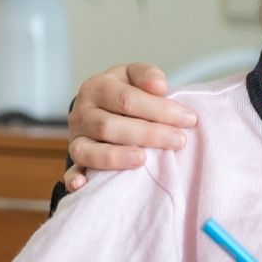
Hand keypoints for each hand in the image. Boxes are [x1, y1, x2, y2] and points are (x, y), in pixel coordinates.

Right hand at [63, 63, 196, 192]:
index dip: (160, 110)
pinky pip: (72, 172)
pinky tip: (83, 185)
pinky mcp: (76, 160)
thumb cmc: (124, 92)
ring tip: (143, 160)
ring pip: (89, 150)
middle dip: (148, 134)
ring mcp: (76, 138)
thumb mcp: (134, 76)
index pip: (127, 99)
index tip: (188, 119)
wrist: (100, 107)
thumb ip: (147, 76)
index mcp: (97, 88)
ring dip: (116, 157)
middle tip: (179, 141)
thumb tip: (160, 87)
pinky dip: (75, 179)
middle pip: (110, 126)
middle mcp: (81, 114)